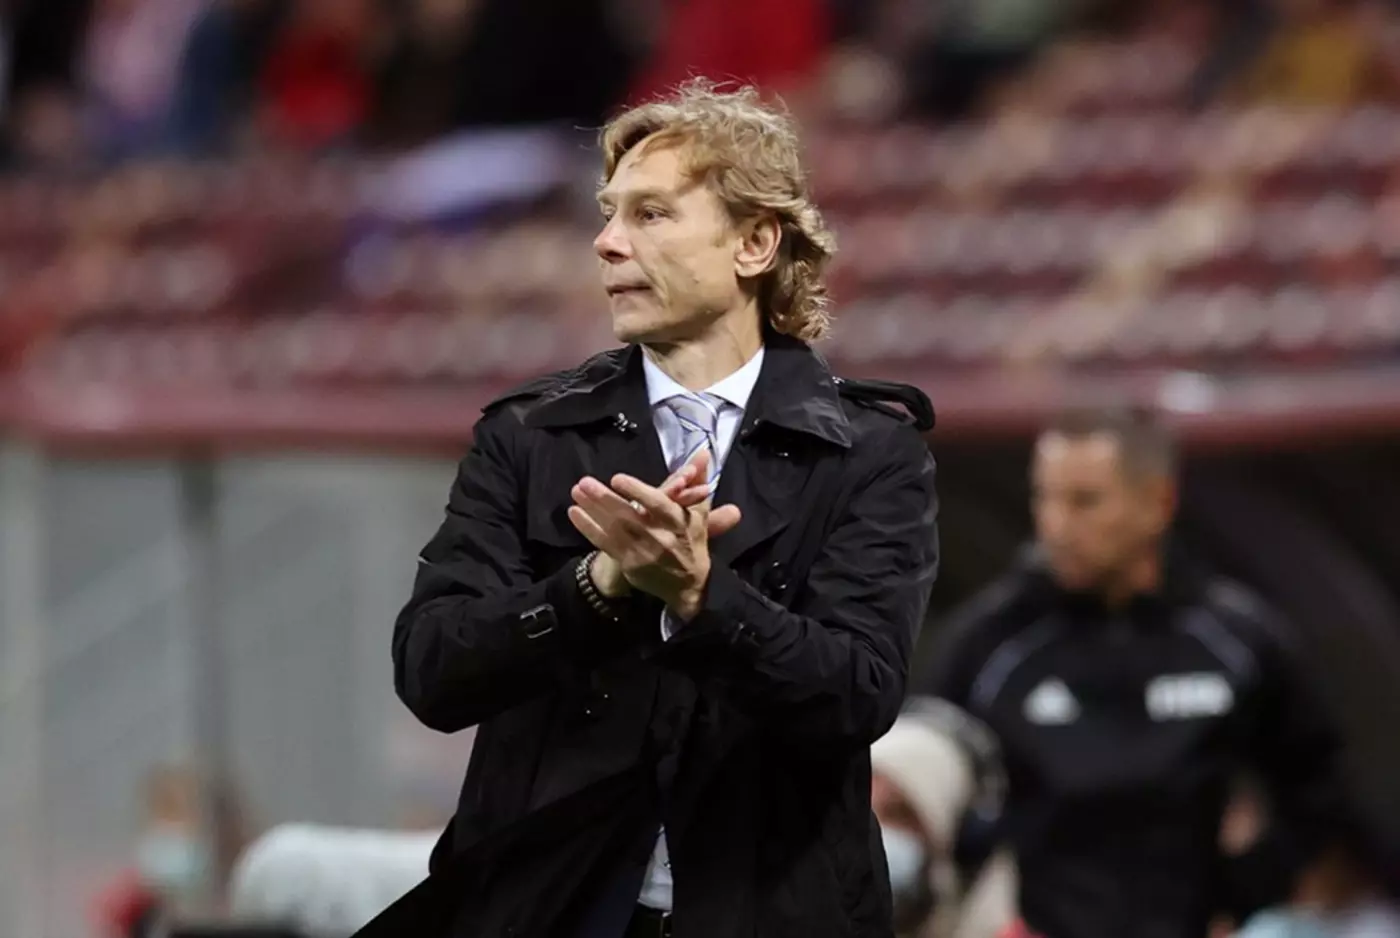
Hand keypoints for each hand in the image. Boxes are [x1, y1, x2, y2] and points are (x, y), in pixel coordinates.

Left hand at [569, 451, 740, 618]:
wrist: (688, 585)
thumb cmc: (691, 540)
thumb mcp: (699, 511)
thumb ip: (698, 480)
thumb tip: (703, 452)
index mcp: (679, 523)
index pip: (658, 505)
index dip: (638, 492)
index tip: (617, 478)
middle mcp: (660, 539)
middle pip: (629, 517)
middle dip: (605, 499)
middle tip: (585, 482)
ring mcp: (642, 553)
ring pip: (614, 529)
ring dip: (593, 509)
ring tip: (577, 491)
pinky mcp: (629, 563)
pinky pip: (605, 544)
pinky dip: (588, 528)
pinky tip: (574, 512)